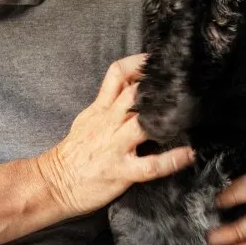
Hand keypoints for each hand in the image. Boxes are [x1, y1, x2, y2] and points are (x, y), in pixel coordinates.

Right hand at [37, 54, 195, 216]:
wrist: (52, 184)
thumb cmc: (72, 155)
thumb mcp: (86, 120)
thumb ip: (107, 104)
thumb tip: (130, 91)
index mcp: (100, 109)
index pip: (118, 75)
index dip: (140, 63)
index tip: (159, 61)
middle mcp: (108, 123)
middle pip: (135, 94)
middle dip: (160, 88)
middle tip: (185, 84)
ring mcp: (115, 147)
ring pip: (143, 123)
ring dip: (170, 119)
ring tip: (193, 115)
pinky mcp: (121, 171)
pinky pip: (151, 165)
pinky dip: (173, 160)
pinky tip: (190, 154)